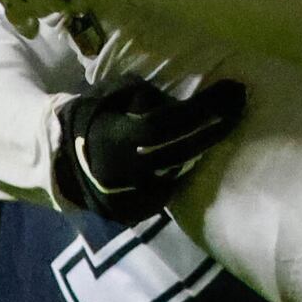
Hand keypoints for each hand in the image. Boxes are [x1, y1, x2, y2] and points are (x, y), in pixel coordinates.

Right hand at [50, 75, 246, 222]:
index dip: (201, 108)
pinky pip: (167, 192)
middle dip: (215, 127)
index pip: (165, 124)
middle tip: (239, 105)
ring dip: (204, 149)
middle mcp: (122, 172)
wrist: (62, 158)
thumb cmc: (95, 116)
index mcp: (114, 139)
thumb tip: (177, 98)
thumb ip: (142, 94)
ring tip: (225, 123)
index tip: (232, 89)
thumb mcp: (112, 94)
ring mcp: (127, 197)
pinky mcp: (132, 213)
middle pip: (180, 152)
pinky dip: (183, 173)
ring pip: (177, 173)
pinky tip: (195, 154)